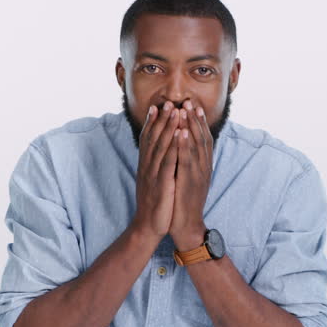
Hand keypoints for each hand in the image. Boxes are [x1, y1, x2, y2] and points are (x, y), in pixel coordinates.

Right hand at [132, 102, 180, 239]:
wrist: (148, 226)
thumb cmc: (155, 203)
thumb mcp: (153, 181)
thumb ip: (155, 166)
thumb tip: (159, 153)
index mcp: (146, 165)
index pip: (148, 139)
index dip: (152, 122)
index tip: (156, 106)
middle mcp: (147, 166)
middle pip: (154, 138)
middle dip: (161, 119)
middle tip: (168, 101)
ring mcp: (153, 174)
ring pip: (161, 146)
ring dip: (168, 127)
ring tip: (175, 110)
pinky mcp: (162, 183)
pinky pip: (168, 162)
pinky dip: (174, 146)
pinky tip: (180, 134)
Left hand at [170, 100, 213, 250]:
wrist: (186, 225)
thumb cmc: (184, 201)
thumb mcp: (188, 178)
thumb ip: (188, 162)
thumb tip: (185, 147)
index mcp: (203, 166)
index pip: (203, 139)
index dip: (199, 121)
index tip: (194, 105)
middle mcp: (204, 167)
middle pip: (202, 138)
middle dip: (195, 118)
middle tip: (190, 101)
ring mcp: (198, 174)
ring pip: (196, 146)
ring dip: (191, 126)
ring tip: (185, 110)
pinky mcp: (190, 182)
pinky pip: (187, 160)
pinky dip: (185, 144)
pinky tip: (181, 132)